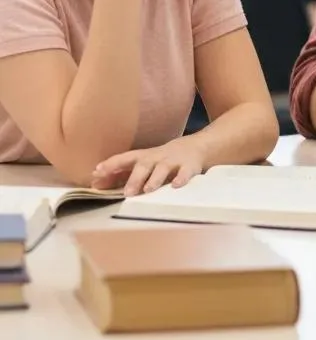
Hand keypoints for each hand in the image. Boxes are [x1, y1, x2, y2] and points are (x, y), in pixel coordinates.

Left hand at [91, 137, 207, 195]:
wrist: (197, 147)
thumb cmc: (162, 159)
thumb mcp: (142, 163)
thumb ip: (120, 174)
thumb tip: (95, 182)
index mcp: (144, 157)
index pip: (125, 158)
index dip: (112, 164)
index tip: (97, 172)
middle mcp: (157, 157)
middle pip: (144, 164)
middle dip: (135, 178)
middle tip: (127, 193)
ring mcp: (174, 161)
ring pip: (163, 168)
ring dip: (155, 178)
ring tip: (148, 190)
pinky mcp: (190, 166)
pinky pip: (185, 172)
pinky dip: (181, 178)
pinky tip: (176, 186)